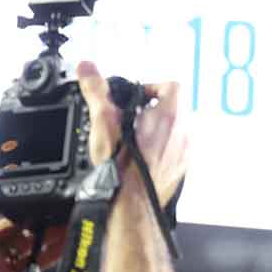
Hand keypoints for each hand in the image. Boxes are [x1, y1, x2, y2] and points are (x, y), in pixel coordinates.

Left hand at [0, 183, 69, 271]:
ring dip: (50, 235)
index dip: (22, 202)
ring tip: (71, 224)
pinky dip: (51, 255)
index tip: (41, 193)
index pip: (2, 211)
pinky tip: (65, 247)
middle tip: (63, 208)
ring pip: (31, 244)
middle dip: (41, 218)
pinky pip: (34, 264)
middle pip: (21, 227)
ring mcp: (1, 263)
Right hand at [76, 62, 188, 206]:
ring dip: (156, 129)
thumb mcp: (104, 121)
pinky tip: (138, 157)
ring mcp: (184, 152)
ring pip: (175, 130)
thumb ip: (97, 91)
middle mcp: (183, 132)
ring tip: (131, 137)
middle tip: (129, 117)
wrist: (130, 203)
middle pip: (174, 107)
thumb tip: (87, 68)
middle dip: (152, 108)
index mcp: (170, 116)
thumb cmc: (121, 165)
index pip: (172, 85)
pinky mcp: (180, 169)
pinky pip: (174, 151)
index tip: (134, 96)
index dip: (152, 86)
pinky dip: (159, 149)